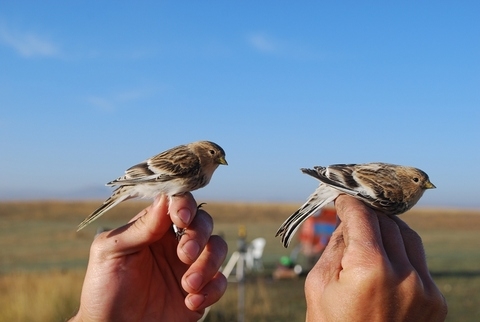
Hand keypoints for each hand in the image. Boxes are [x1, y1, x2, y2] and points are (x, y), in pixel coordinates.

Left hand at [70, 193, 226, 321]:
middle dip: (199, 236)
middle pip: (203, 222)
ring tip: (187, 285)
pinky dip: (212, 290)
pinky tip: (190, 302)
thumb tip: (165, 198)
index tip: (181, 219)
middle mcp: (175, 243)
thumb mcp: (112, 251)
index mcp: (154, 228)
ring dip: (209, 264)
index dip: (185, 206)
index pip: (178, 204)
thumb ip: (140, 226)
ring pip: (217, 247)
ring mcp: (189, 266)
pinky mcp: (200, 291)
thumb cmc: (104, 288)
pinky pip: (220, 282)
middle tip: (184, 255)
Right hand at [305, 195, 446, 321]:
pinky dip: (401, 253)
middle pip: (386, 223)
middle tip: (352, 215)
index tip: (342, 199)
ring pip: (408, 237)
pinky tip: (385, 259)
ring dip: (388, 229)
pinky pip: (419, 262)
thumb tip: (345, 223)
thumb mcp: (320, 286)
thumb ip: (334, 248)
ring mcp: (425, 289)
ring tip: (369, 232)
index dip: (349, 204)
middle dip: (367, 215)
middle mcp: (404, 275)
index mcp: (369, 270)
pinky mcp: (435, 301)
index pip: (362, 217)